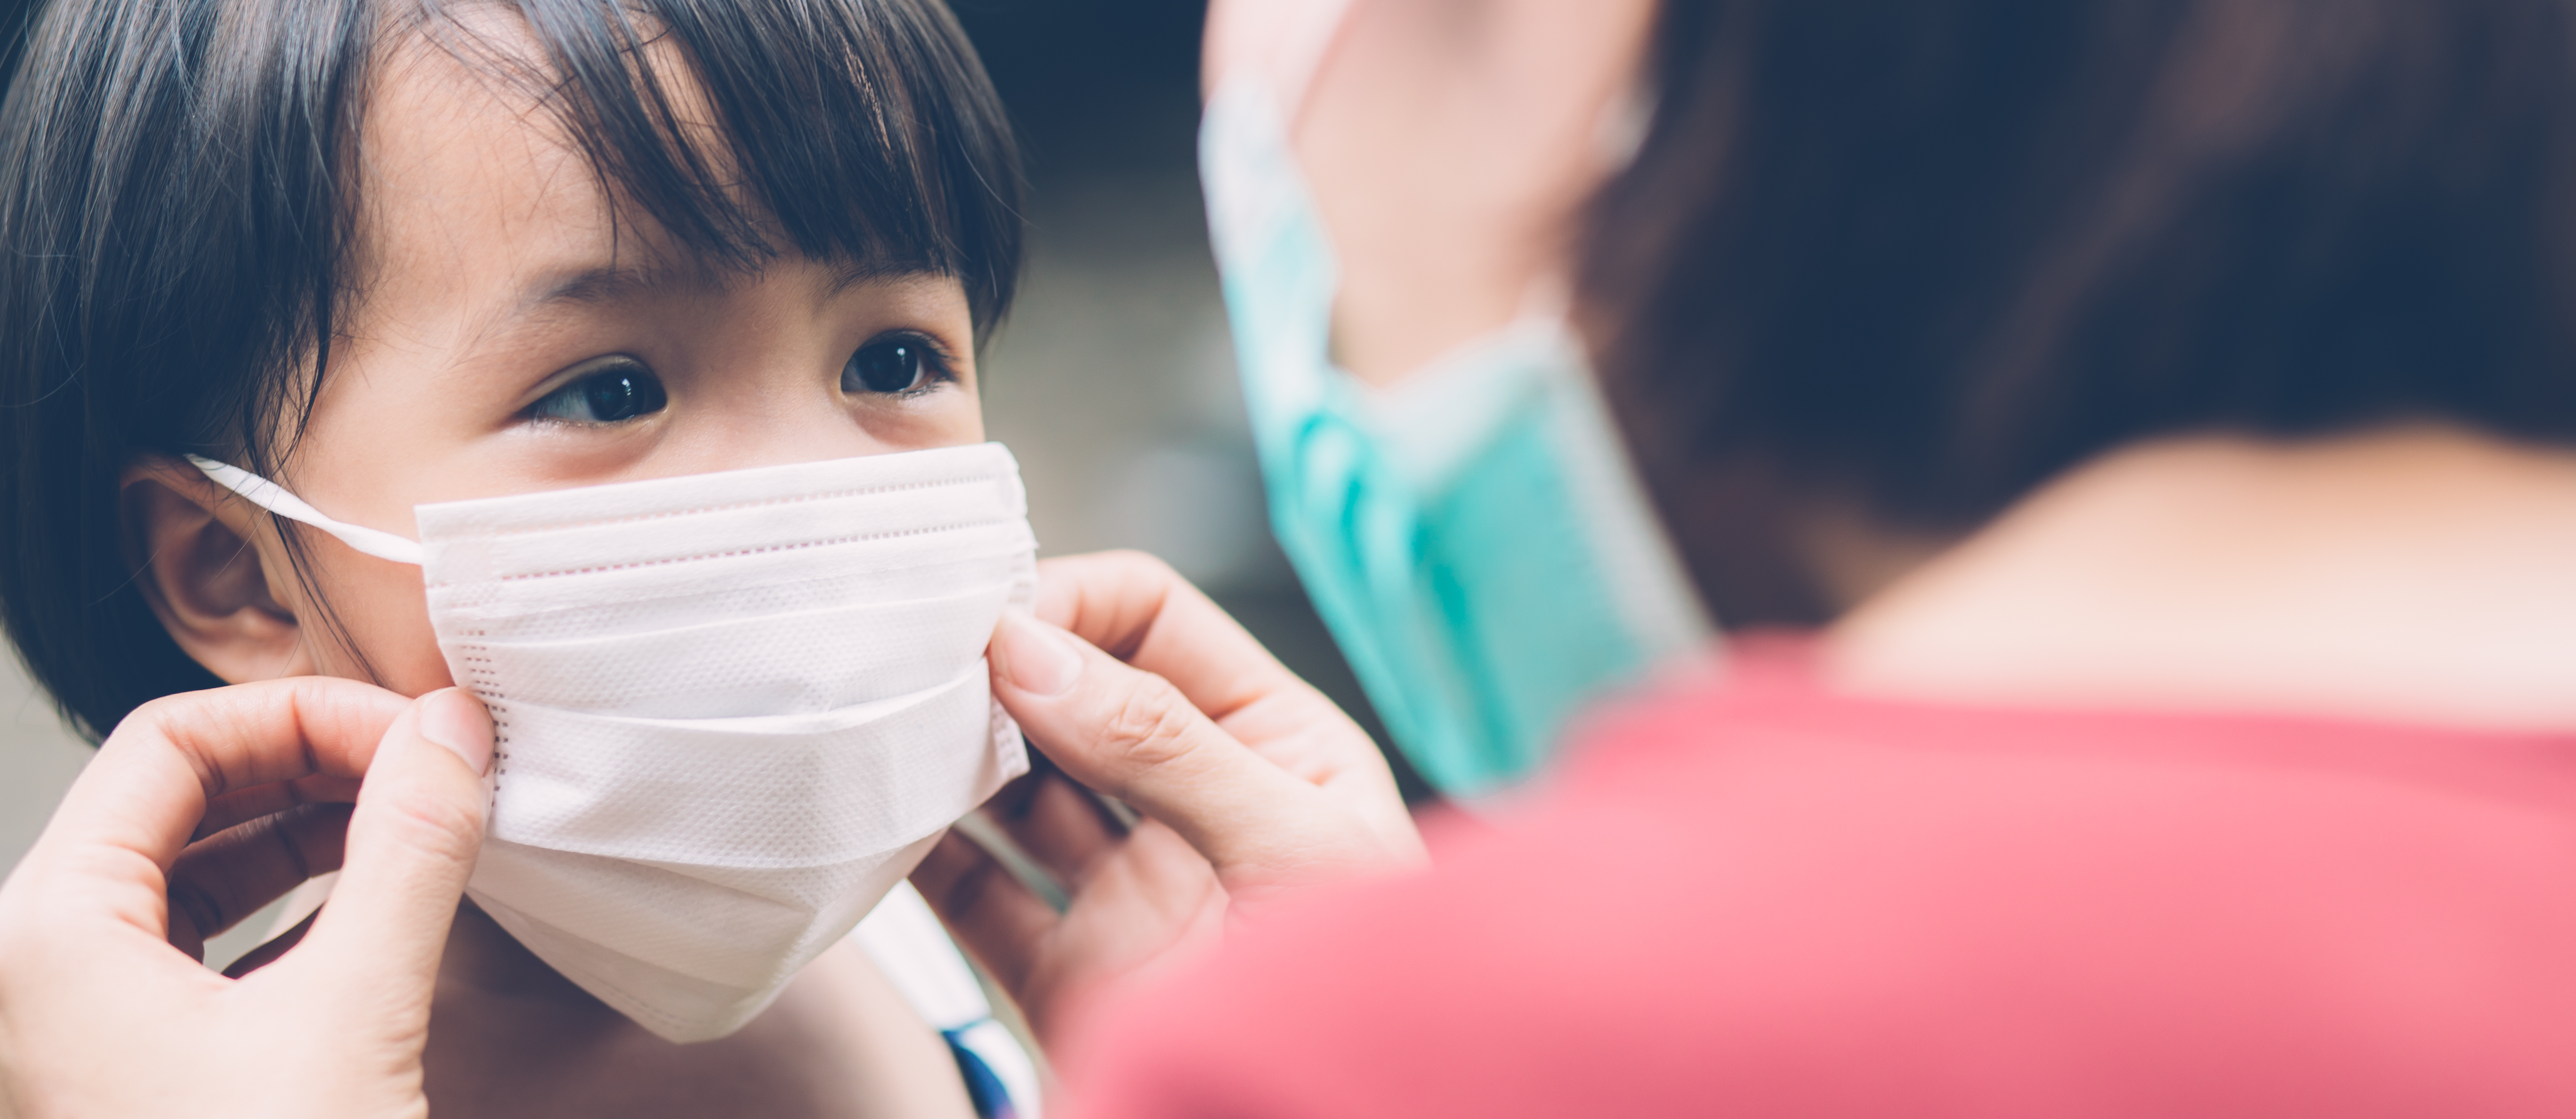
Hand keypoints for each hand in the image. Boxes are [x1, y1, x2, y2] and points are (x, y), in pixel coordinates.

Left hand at [0, 679, 493, 1118]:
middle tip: (430, 769)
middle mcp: (42, 973)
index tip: (419, 737)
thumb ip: (406, 859)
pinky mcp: (143, 1070)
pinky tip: (382, 907)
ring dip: (314, 832)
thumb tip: (449, 733)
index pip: (167, 742)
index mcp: (49, 937)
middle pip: (176, 797)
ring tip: (417, 824)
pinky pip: (207, 947)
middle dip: (315, 765)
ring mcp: (87, 1026)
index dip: (306, 716)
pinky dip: (299, 908)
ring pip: (194, 871)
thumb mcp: (352, 1018)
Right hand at [916, 551, 1425, 1040]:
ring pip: (1014, 793)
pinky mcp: (1071, 970)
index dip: (1069, 603)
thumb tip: (1033, 649)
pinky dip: (922, 859)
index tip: (989, 620)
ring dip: (951, 760)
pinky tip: (876, 825)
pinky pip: (979, 896)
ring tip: (883, 732)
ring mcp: (1130, 886)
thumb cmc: (1373, 995)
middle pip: (1071, 697)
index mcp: (1273, 743)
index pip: (1153, 621)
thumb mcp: (1287, 844)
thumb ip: (1160, 744)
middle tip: (914, 661)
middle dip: (995, 674)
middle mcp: (1194, 802)